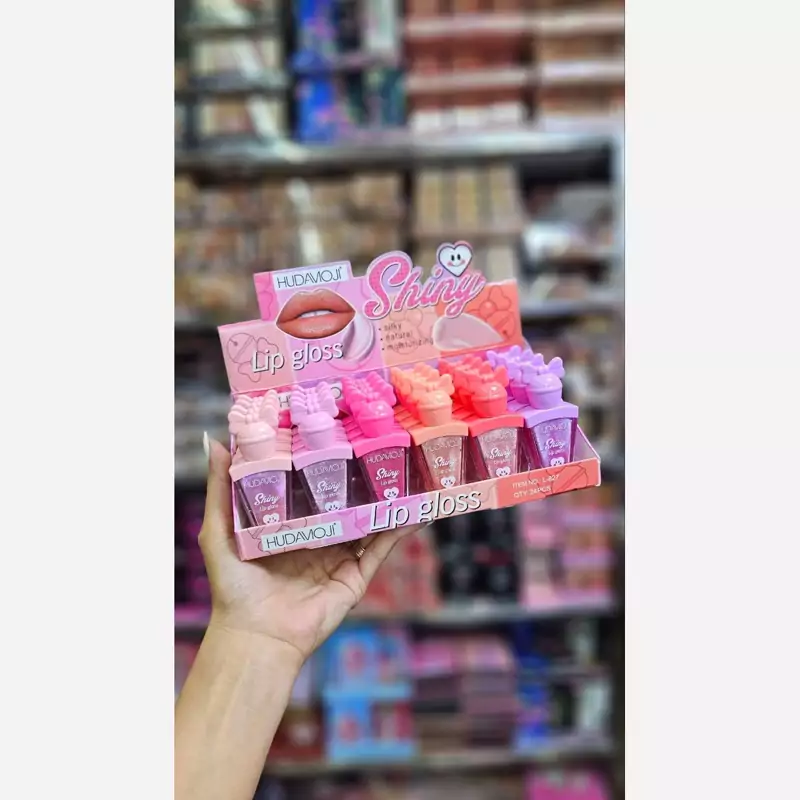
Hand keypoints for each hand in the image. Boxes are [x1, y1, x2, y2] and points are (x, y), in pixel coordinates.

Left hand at [199, 436, 424, 663]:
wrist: (255, 636)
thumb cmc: (233, 586)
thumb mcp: (219, 530)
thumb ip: (221, 487)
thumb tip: (215, 440)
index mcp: (290, 526)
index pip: (312, 488)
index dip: (324, 464)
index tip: (337, 434)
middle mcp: (317, 538)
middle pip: (345, 503)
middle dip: (360, 479)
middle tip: (378, 446)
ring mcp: (338, 558)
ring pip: (368, 523)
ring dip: (386, 502)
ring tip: (406, 474)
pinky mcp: (354, 576)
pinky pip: (380, 550)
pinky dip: (399, 531)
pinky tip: (415, 512)